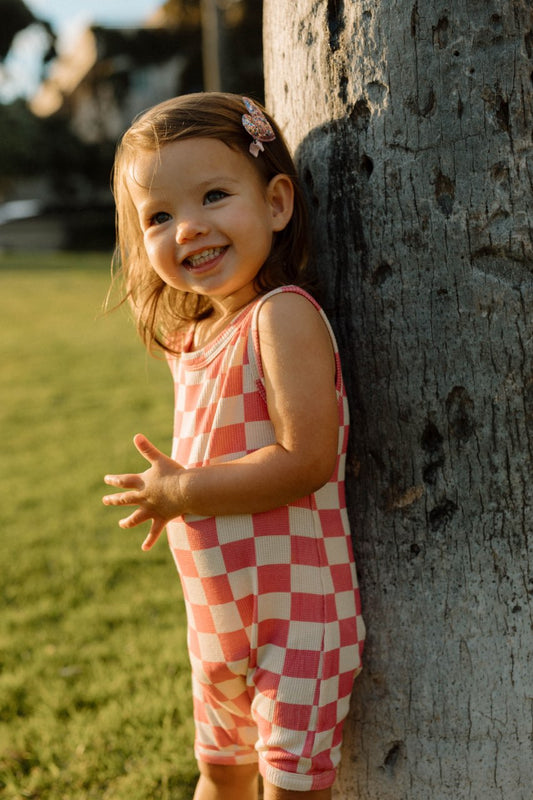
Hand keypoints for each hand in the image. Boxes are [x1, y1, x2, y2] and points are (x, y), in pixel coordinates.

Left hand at [103, 434, 184, 550]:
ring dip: (127, 521)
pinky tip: (144, 548)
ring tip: (121, 524)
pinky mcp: (161, 518)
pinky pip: (154, 532)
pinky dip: (149, 540)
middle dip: (114, 500)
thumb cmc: (174, 473)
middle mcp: (143, 498)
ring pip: (135, 518)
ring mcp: (151, 509)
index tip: (107, 479)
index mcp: (142, 483)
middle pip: (125, 500)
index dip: (115, 480)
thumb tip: (136, 435)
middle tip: (105, 500)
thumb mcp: (159, 459)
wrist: (185, 490)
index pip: (124, 481)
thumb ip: (147, 448)